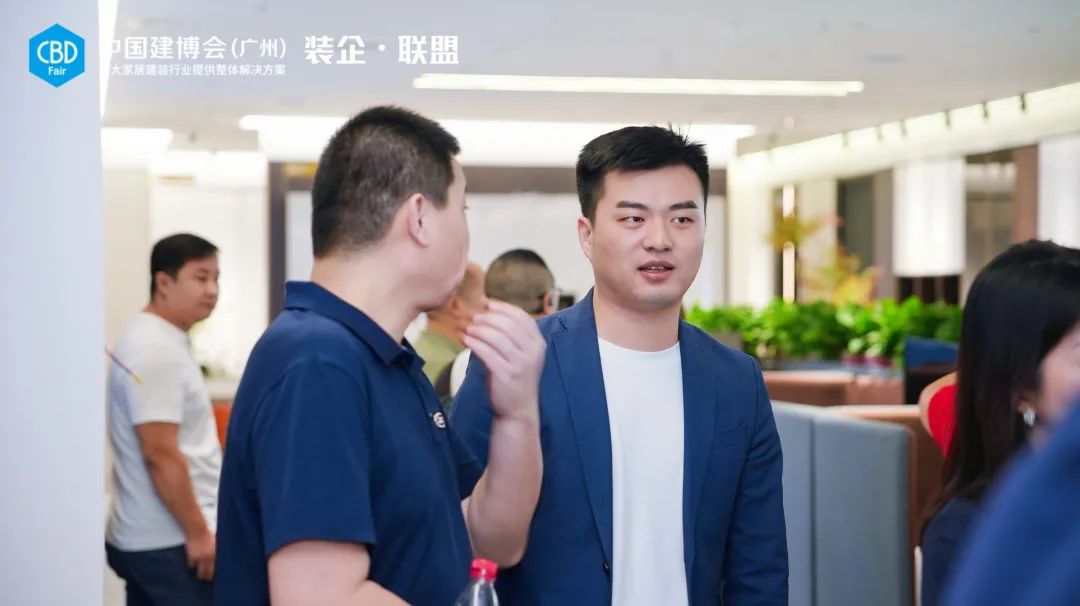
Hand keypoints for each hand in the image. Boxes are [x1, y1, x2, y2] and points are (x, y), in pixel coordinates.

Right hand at [186, 529, 215, 580]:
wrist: (197, 530)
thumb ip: (217, 552)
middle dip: (208, 577)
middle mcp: (209, 558)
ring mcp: (200, 558)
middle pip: (209, 573)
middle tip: (207, 579)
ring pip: (200, 573)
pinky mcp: (192, 557)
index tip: (215, 576)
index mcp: (216, 554)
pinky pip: (192, 566)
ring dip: (200, 575)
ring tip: (200, 576)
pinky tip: (193, 565)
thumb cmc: (208, 536)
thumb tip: (220, 559)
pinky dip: (192, 566)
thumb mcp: (216, 543)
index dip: (215, 573)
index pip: (217, 568)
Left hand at [464, 300, 545, 421]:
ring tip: (469, 328)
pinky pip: (488, 353)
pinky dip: (476, 343)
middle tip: (475, 317)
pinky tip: (467, 340)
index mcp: (538, 344)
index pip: (522, 317)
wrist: (518, 409)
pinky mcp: (506, 375)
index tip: (488, 303)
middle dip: (490, 317)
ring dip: (480, 330)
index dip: (504, 307)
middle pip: (510, 325)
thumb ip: (511, 336)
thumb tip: (487, 314)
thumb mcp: (521, 355)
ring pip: (498, 337)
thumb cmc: (516, 378)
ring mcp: (521, 364)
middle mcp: (532, 352)